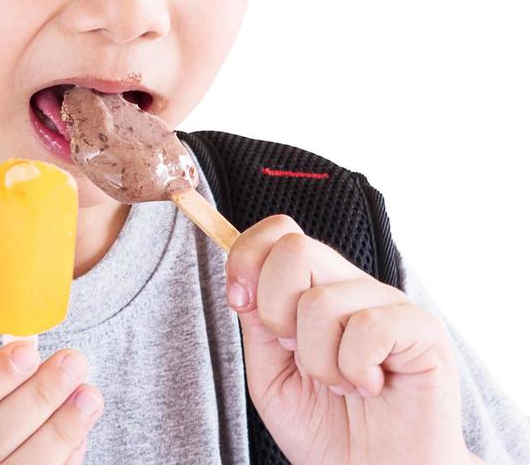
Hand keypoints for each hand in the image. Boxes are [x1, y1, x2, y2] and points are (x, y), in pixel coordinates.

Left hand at [226, 214, 470, 464]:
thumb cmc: (327, 430)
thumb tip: (245, 281)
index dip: (247, 257)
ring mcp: (389, 304)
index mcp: (314, 289)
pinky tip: (369, 387)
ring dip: (317, 360)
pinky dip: (354, 369)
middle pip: (295, 249)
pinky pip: (368, 327)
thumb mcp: (270, 375)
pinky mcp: (423, 330)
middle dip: (275, 309)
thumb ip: (257, 324)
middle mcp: (352, 287)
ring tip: (339, 385)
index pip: (279, 233)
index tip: (239, 302)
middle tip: (295, 353)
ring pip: (322, 300)